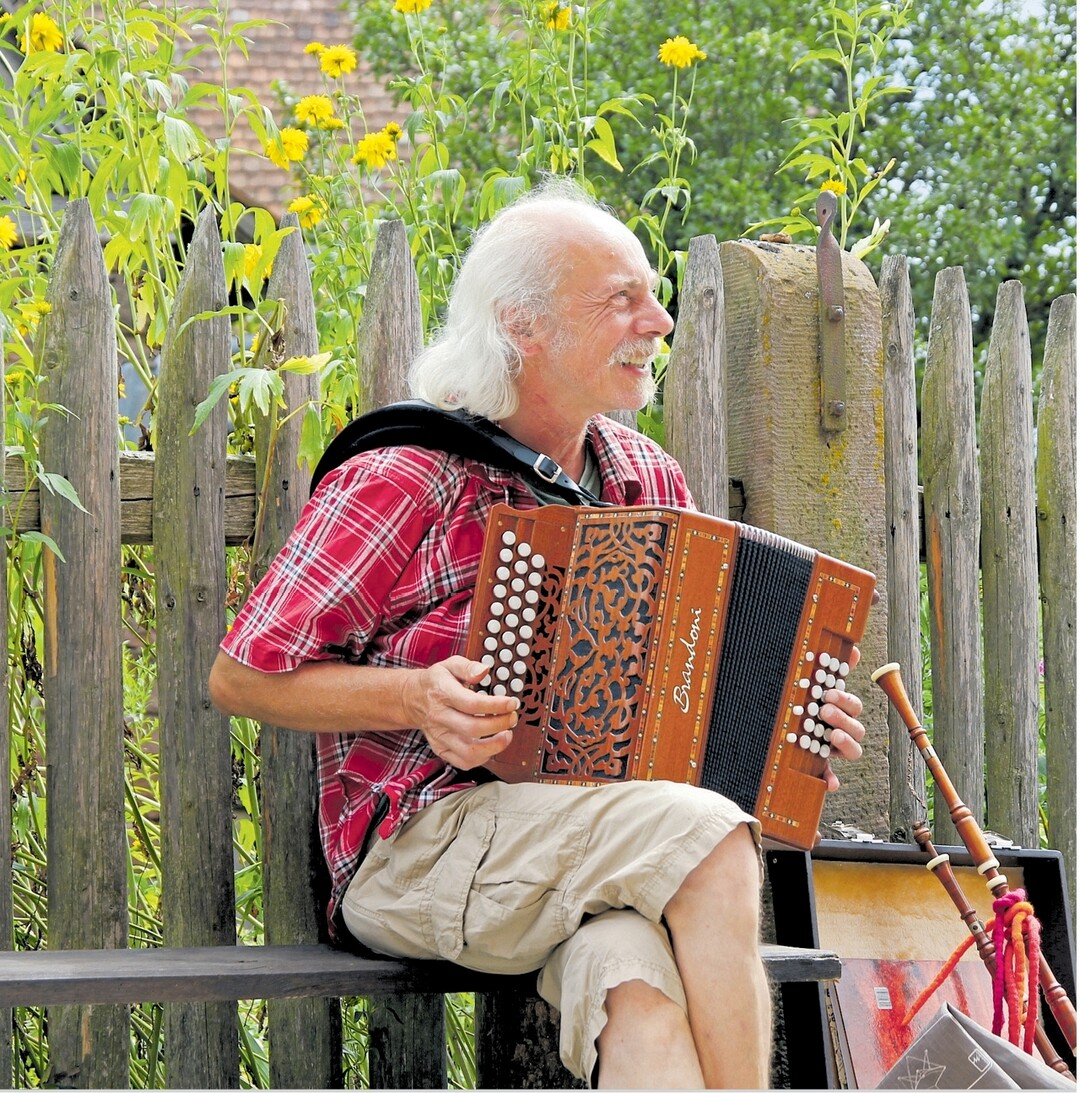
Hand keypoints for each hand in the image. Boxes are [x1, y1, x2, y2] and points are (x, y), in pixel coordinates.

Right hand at [405, 655, 519, 769]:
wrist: (413, 699)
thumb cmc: (435, 682)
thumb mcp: (450, 665)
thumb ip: (468, 667)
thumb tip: (484, 670)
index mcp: (443, 695)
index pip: (472, 704)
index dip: (496, 705)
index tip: (512, 703)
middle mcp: (440, 718)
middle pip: (473, 729)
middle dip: (500, 724)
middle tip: (512, 717)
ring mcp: (440, 736)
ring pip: (469, 751)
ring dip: (494, 747)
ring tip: (506, 735)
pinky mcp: (441, 749)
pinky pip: (462, 762)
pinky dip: (482, 759)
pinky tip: (491, 747)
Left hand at [818, 645, 865, 791]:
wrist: (781, 733)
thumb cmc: (804, 705)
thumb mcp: (814, 685)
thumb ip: (834, 669)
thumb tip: (853, 649)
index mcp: (841, 712)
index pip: (853, 706)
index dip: (844, 700)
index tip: (828, 693)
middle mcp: (841, 731)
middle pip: (857, 728)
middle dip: (843, 718)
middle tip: (824, 710)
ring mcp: (833, 751)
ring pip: (853, 751)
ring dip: (846, 743)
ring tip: (832, 735)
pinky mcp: (821, 768)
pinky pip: (831, 777)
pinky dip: (832, 780)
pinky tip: (830, 781)